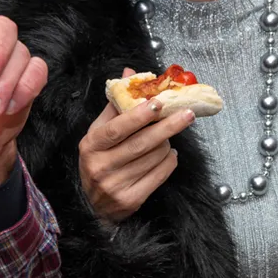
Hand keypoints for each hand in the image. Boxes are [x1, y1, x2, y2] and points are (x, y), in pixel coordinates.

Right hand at [78, 68, 193, 221]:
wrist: (92, 204)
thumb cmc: (98, 160)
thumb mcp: (99, 132)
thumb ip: (115, 104)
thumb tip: (130, 73)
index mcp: (91, 144)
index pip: (117, 127)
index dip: (139, 115)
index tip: (158, 102)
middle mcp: (101, 165)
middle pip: (140, 143)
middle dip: (167, 127)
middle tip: (187, 114)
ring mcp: (115, 185)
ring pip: (153, 158)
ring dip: (167, 144)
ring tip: (169, 136)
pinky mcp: (130, 200)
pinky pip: (158, 176)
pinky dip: (169, 162)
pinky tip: (170, 154)